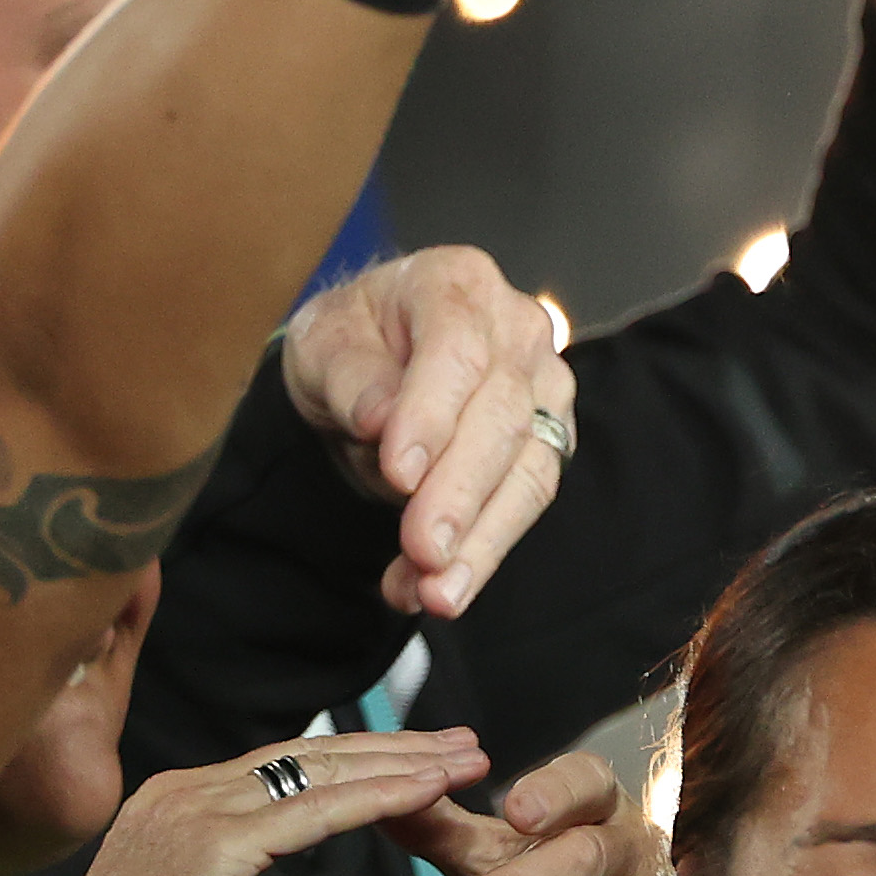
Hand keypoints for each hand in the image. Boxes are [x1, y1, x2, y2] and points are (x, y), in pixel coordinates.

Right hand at [0, 728, 492, 875]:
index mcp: (182, 810)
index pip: (291, 771)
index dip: (365, 765)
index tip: (429, 765)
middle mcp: (185, 795)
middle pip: (313, 757)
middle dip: (397, 750)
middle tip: (467, 746)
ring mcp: (195, 813)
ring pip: (321, 773)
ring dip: (403, 763)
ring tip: (468, 759)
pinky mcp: (211, 845)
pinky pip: (316, 811)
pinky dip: (380, 797)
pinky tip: (432, 792)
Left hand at [279, 247, 575, 618]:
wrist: (375, 365)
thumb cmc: (351, 343)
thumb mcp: (322, 344)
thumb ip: (351, 377)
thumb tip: (383, 419)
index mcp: (457, 283)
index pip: (457, 351)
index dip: (433, 414)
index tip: (400, 473)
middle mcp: (518, 329)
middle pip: (502, 415)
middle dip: (460, 493)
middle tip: (423, 551)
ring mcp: (547, 386)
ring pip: (529, 468)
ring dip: (480, 538)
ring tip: (432, 592)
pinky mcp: (553, 441)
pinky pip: (528, 500)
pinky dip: (484, 551)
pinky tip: (442, 587)